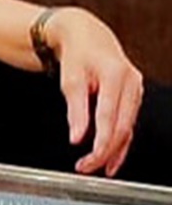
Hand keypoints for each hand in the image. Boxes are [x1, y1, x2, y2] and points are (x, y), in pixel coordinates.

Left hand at [45, 7, 143, 176]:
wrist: (87, 36)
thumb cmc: (77, 55)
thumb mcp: (70, 80)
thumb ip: (75, 110)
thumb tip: (77, 138)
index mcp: (115, 75)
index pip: (109, 117)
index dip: (100, 141)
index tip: (88, 158)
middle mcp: (131, 83)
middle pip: (122, 126)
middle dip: (106, 151)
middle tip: (87, 167)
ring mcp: (135, 90)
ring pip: (128, 128)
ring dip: (114, 151)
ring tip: (98, 168)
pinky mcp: (133, 97)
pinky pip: (128, 124)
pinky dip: (120, 143)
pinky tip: (112, 159)